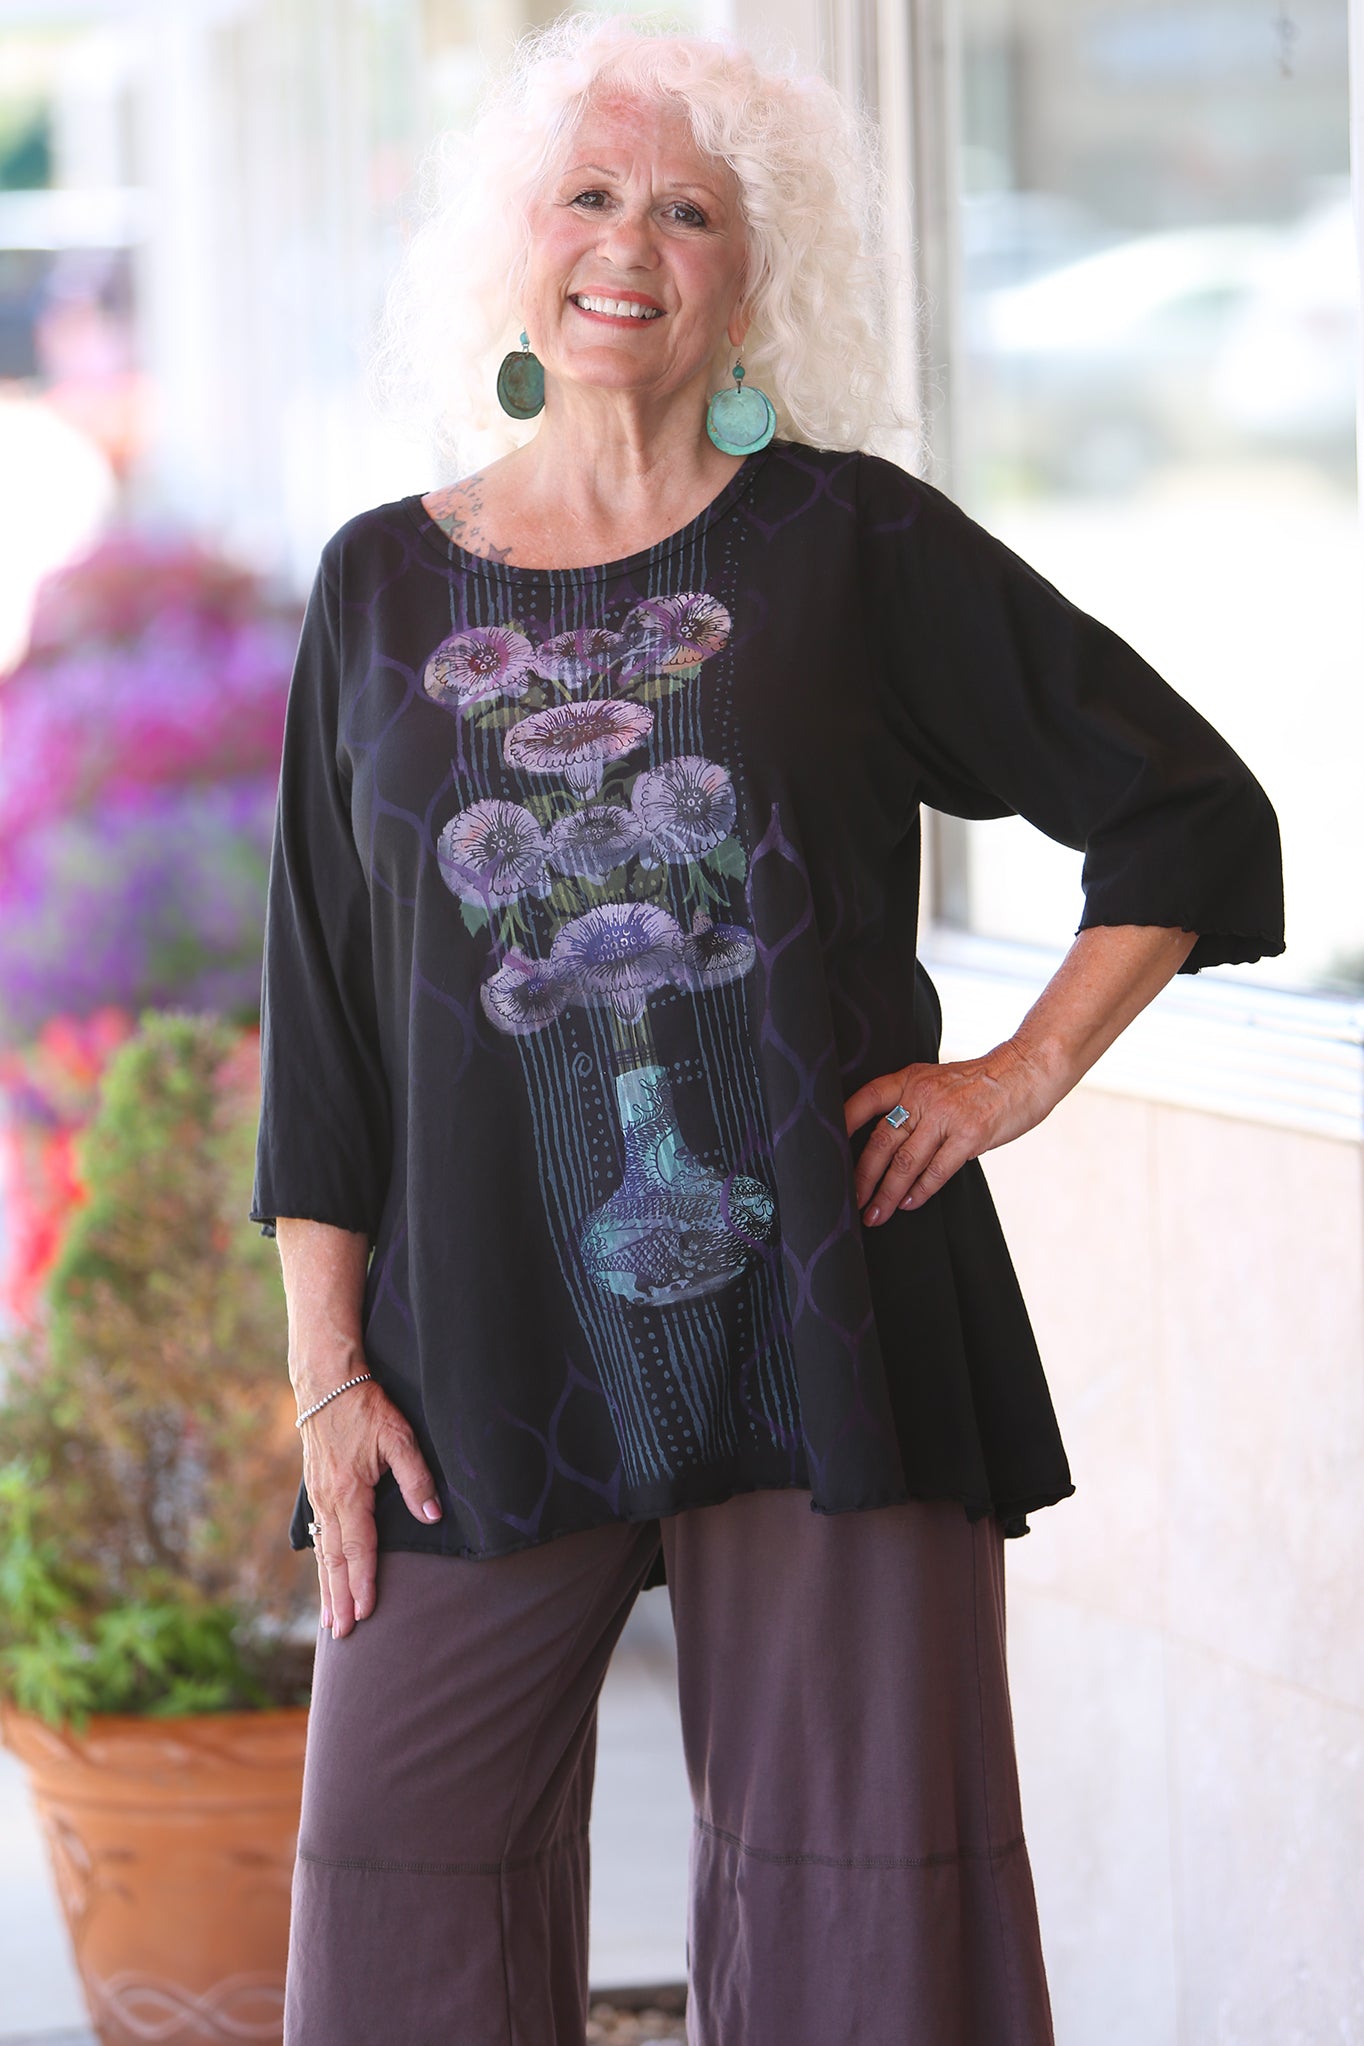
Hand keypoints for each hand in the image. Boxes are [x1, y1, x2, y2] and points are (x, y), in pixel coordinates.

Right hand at [299, 1379, 441, 1637]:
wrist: (325, 1382)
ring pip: (323, 1551)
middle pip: (336, 1559)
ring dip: (327, 1587)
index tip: (365, 1613)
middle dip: (340, 1598)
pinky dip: (321, 1561)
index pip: (360, 1548)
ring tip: (329, 1619)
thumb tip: (433, 1516)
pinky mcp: (315, 1489)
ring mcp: (318, 1496)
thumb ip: (416, 1478)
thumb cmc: (366, 1408)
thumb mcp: (398, 1437)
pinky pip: (318, 1534)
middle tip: (342, 1634)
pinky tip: (324, 1574)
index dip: (364, 1582)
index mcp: (350, 1492)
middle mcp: (329, 1500)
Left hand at [844, 1038, 1056, 1223]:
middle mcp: (923, 1096)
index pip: (866, 1100)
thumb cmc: (982, 1081)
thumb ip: (915, 1104)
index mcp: (911, 1079)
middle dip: (861, 1177)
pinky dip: (920, 1192)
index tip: (824, 1153)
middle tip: (849, 1203)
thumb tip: (889, 1142)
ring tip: (875, 1215)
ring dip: (887, 1194)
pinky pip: (936, 1171)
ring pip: (905, 1163)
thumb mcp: (939, 1080)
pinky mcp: (969, 1136)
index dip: (842, 1124)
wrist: (1027, 1070)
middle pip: (880, 1142)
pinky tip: (909, 1204)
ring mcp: (946, 1116)